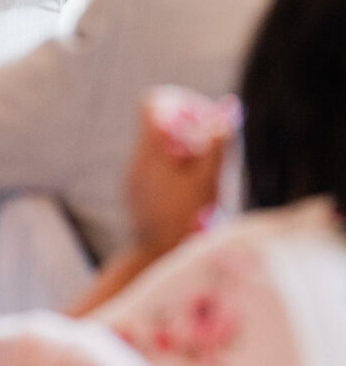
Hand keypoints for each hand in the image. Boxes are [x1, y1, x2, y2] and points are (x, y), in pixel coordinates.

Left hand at [125, 88, 239, 256]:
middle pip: (159, 124)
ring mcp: (135, 178)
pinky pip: (157, 170)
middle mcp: (137, 160)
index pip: (154, 101)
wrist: (158, 264)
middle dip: (190, 131)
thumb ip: (220, 142)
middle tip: (212, 152)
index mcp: (150, 150)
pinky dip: (177, 173)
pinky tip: (194, 198)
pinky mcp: (139, 195)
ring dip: (186, 154)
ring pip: (160, 149)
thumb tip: (230, 105)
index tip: (205, 122)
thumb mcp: (210, 180)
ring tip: (206, 179)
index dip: (181, 102)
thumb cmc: (188, 222)